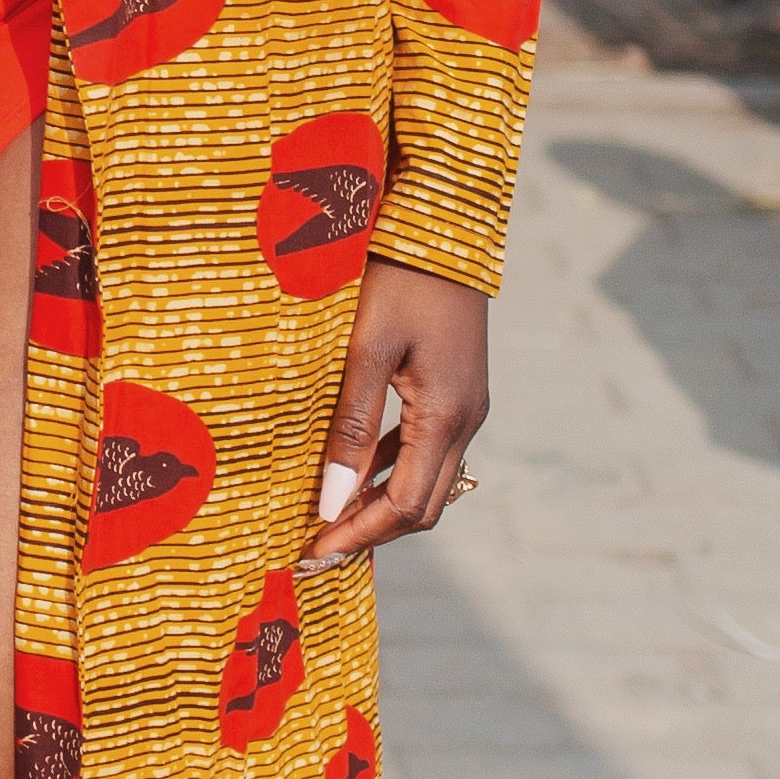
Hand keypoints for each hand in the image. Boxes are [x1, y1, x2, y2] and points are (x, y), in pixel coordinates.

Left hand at [298, 263, 488, 568]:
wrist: (443, 222)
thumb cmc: (399, 276)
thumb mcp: (366, 349)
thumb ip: (350, 426)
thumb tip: (332, 503)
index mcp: (448, 415)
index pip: (406, 506)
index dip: (359, 536)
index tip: (312, 556)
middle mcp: (467, 419)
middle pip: (423, 506)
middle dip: (370, 534)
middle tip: (314, 553)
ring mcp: (467, 404)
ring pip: (426, 480)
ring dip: (378, 505)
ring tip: (325, 520)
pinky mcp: (457, 388)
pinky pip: (425, 448)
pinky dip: (388, 470)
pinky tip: (350, 471)